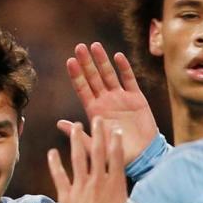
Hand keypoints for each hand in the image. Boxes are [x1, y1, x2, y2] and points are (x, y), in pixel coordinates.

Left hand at [48, 118, 127, 202]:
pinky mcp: (67, 196)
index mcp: (115, 184)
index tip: (116, 130)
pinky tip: (52, 153)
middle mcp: (98, 181)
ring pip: (78, 158)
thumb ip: (131, 197)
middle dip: (98, 133)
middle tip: (96, 119)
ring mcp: (81, 187)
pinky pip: (59, 176)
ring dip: (77, 141)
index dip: (116, 141)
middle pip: (98, 151)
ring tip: (75, 127)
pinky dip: (55, 164)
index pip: (116, 156)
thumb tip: (144, 192)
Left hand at [59, 42, 157, 165]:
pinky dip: (124, 68)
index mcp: (94, 111)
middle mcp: (106, 101)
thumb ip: (79, 134)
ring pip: (109, 75)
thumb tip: (59, 123)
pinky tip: (118, 56)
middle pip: (94, 78)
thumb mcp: (95, 146)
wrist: (142, 156)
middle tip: (79, 47)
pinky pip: (129, 80)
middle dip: (87, 63)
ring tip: (95, 46)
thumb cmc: (117, 154)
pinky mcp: (136, 98)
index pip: (82, 89)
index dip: (77, 75)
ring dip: (102, 61)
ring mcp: (121, 98)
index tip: (70, 61)